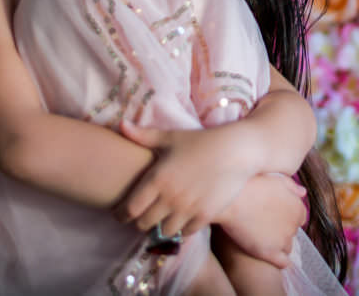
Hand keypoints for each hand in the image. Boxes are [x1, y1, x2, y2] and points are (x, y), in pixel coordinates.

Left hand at [114, 120, 255, 236]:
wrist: (237, 150)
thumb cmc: (202, 141)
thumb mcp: (172, 137)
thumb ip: (144, 135)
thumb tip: (122, 124)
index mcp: (157, 178)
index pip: (130, 209)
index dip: (122, 215)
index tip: (121, 215)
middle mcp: (170, 197)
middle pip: (144, 224)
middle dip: (141, 222)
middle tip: (143, 217)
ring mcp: (188, 208)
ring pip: (164, 232)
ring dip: (162, 228)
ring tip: (163, 220)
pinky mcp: (205, 215)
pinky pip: (186, 233)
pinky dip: (182, 229)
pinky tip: (183, 220)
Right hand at [216, 173, 306, 268]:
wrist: (230, 199)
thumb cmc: (251, 185)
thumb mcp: (276, 179)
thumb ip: (292, 186)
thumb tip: (303, 193)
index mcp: (297, 208)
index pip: (299, 218)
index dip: (287, 217)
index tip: (274, 215)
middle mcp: (294, 225)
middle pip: (292, 232)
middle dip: (282, 230)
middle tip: (264, 224)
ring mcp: (282, 240)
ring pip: (287, 247)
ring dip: (278, 244)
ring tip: (262, 238)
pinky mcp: (269, 253)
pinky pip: (282, 263)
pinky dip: (280, 261)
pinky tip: (271, 257)